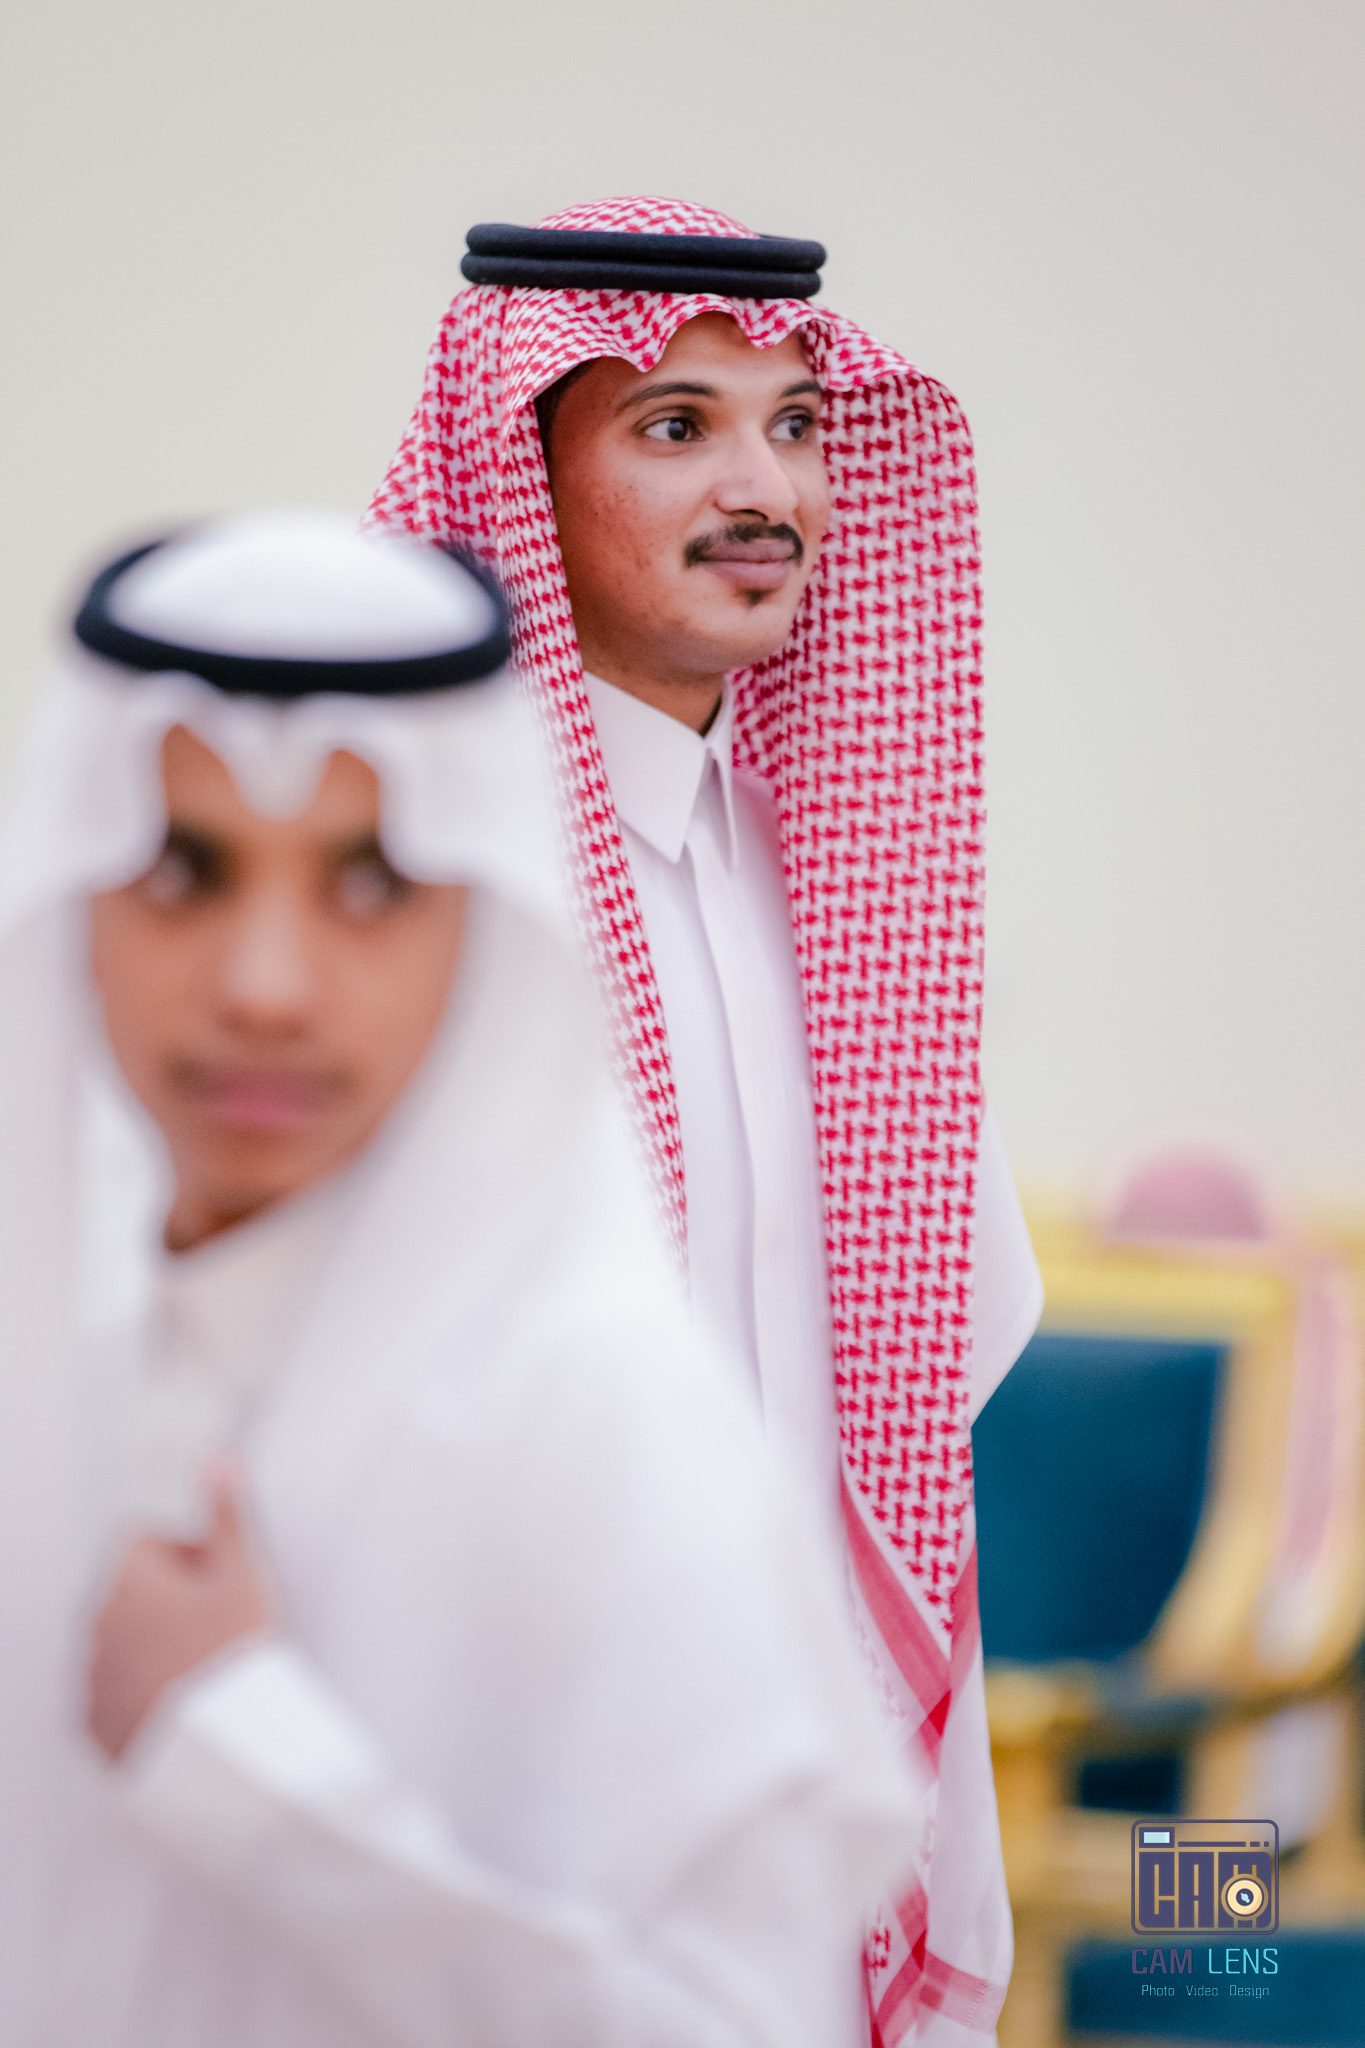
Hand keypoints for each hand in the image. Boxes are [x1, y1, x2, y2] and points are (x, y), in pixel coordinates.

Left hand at [87, 1471, 275, 1760]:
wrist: (222, 1755)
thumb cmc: (234, 1657)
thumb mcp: (244, 1576)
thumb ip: (228, 1516)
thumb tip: (217, 1461)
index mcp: (125, 1580)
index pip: (146, 1539)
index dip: (191, 1551)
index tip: (223, 1576)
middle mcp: (95, 1626)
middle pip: (135, 1591)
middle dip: (174, 1597)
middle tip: (224, 1622)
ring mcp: (92, 1679)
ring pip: (125, 1642)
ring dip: (157, 1643)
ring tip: (209, 1668)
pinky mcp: (97, 1727)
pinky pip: (117, 1692)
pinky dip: (145, 1691)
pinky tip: (188, 1704)